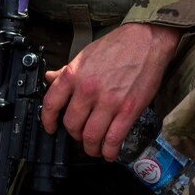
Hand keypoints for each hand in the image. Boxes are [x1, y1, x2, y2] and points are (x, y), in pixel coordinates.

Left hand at [42, 23, 182, 159]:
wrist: (146, 41)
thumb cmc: (118, 46)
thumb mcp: (86, 55)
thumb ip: (67, 70)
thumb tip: (50, 78)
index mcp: (74, 75)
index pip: (51, 104)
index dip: (48, 121)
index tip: (51, 128)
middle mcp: (88, 90)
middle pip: (72, 125)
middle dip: (74, 135)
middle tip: (80, 136)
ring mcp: (108, 102)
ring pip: (91, 137)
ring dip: (91, 148)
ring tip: (94, 148)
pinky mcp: (128, 110)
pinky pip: (113, 139)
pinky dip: (109, 151)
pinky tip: (109, 153)